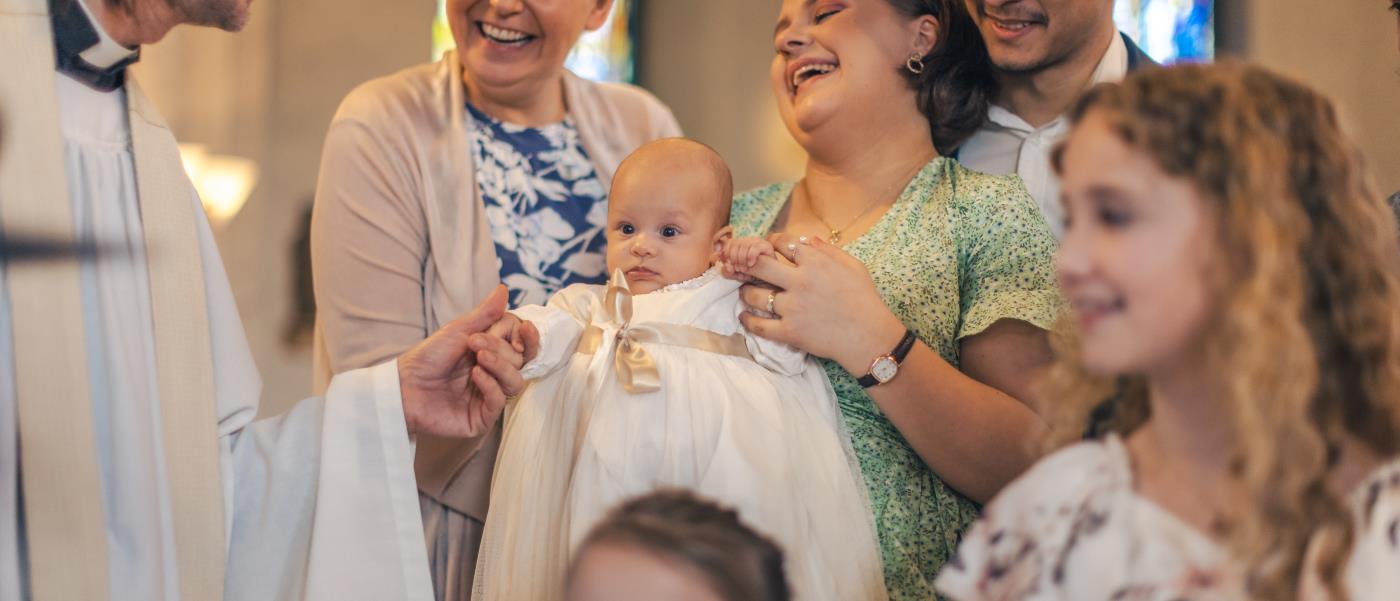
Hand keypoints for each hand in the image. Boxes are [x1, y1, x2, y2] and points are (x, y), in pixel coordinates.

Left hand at [398, 286, 528, 437]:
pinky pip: (499, 401)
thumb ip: (485, 313)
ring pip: (515, 382)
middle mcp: (495, 375)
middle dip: (500, 348)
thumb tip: (503, 288)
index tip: (523, 328)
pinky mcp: (482, 417)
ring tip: (478, 358)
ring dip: (500, 365)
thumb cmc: (428, 358)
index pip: (524, 346)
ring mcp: (489, 396)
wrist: (403, 386)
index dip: (527, 337)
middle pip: (520, 361)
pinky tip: (475, 375)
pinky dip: (490, 385)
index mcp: (493, 354)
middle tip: (474, 342)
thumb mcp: (458, 330)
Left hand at [719, 237, 777, 278]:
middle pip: (734, 244)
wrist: (769, 280)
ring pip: (743, 245)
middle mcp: (747, 241)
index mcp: (739, 245)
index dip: (726, 254)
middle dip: (734, 259)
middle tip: (739, 269)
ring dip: (742, 260)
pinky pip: (755, 248)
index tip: (728, 264)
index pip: (728, 243)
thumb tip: (726, 266)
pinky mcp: (766, 246)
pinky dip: (751, 257)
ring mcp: (757, 242)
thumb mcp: (737, 275)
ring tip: (745, 269)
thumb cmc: (752, 275)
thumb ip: (728, 271)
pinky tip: (751, 264)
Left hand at [738, 234, 905, 374]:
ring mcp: (792, 308)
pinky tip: (744, 316)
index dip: (771, 243)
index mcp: (815, 262)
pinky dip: (747, 320)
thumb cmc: (864, 299)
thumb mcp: (852, 266)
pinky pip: (759, 325)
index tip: (768, 249)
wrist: (869, 336)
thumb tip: (807, 239)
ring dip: (745, 291)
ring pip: (754, 294)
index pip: (782, 243)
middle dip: (747, 262)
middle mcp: (800, 282)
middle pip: (759, 265)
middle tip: (742, 265)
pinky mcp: (789, 331)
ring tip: (744, 291)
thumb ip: (828, 250)